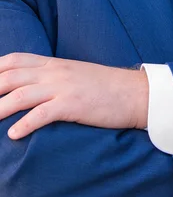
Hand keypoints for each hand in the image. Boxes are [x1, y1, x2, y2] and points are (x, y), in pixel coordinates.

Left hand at [0, 54, 148, 139]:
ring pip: (20, 95)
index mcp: (55, 64)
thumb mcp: (78, 76)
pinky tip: (14, 135)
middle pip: (10, 77)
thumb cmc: (109, 88)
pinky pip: (42, 114)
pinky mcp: (73, 105)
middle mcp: (55, 72)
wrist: (137, 93)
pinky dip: (24, 124)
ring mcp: (63, 88)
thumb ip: (57, 78)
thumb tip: (40, 88)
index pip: (14, 61)